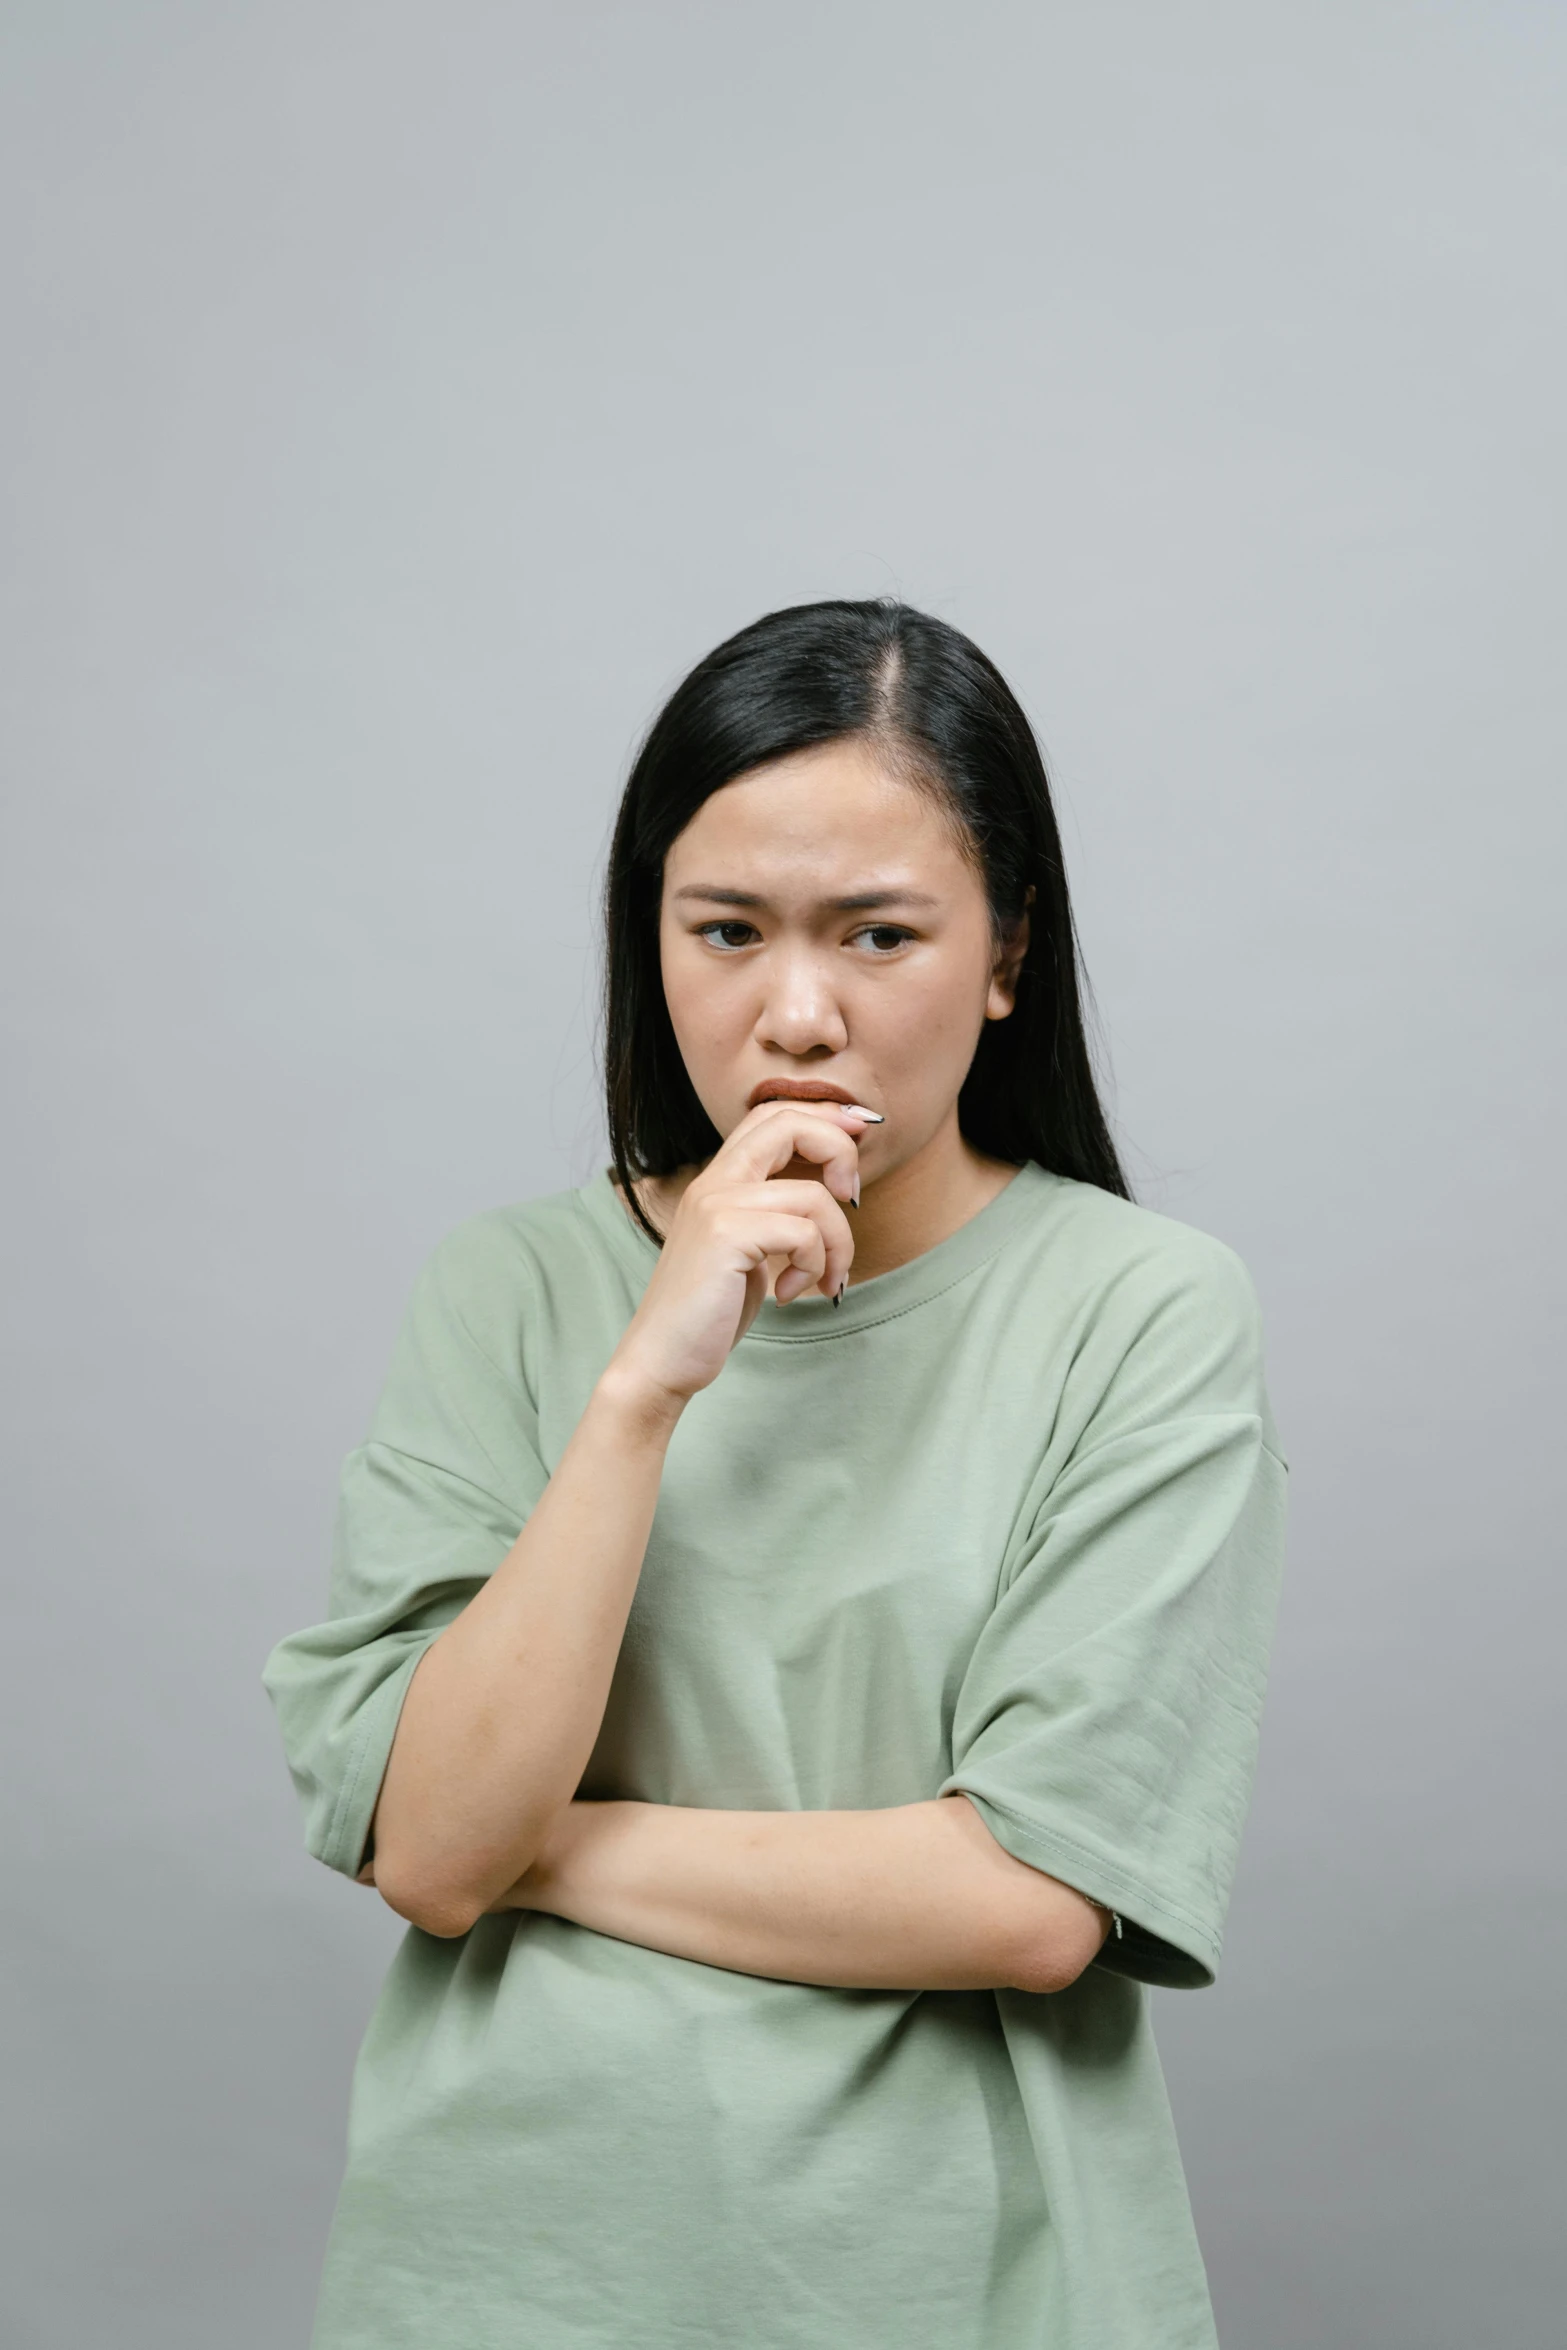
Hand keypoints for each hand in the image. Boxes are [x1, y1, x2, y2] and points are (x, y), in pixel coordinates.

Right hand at [603, 1098, 873, 1409]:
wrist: (661, 1358)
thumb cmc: (708, 1312)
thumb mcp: (747, 1250)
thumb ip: (774, 1214)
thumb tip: (831, 1193)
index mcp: (718, 1180)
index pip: (771, 1114)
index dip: (824, 1115)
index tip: (861, 1133)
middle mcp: (714, 1182)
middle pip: (788, 1123)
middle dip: (839, 1150)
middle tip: (852, 1197)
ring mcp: (717, 1205)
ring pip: (814, 1196)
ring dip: (839, 1244)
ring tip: (826, 1280)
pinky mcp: (727, 1235)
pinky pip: (805, 1232)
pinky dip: (814, 1266)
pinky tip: (790, 1293)